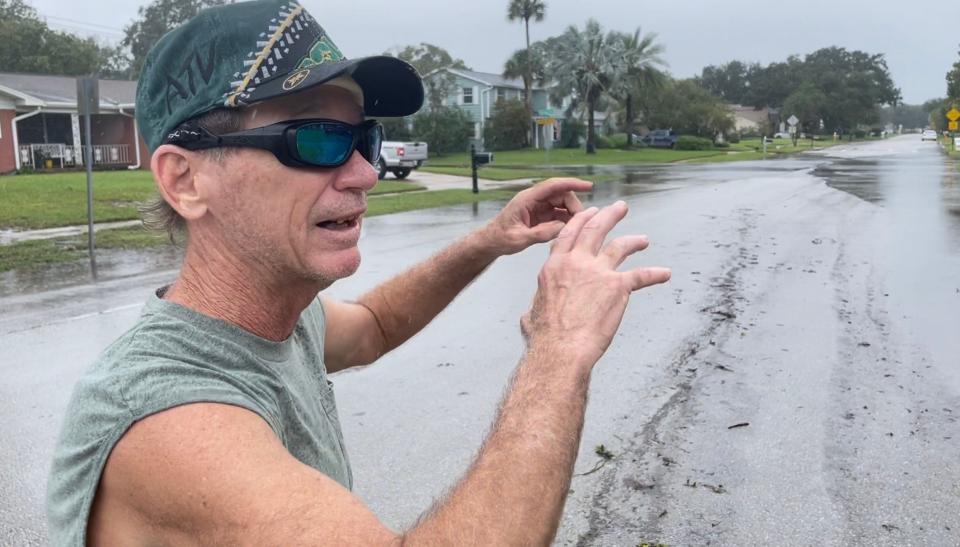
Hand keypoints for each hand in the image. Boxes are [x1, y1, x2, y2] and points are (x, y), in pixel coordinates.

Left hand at [480, 178, 592, 255]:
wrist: (491, 242)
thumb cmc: (500, 238)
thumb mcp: (520, 239)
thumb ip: (541, 233)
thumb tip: (563, 228)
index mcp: (527, 199)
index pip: (553, 186)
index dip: (572, 184)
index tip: (588, 186)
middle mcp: (534, 199)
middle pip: (561, 194)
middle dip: (574, 205)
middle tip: (581, 222)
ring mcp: (538, 207)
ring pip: (561, 204)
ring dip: (571, 214)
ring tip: (576, 228)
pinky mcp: (541, 215)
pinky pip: (558, 213)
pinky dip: (566, 220)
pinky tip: (569, 230)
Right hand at [521, 201, 670, 367]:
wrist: (561, 348)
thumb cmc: (546, 337)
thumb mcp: (531, 315)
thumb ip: (534, 309)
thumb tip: (529, 316)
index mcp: (554, 266)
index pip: (569, 234)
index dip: (581, 221)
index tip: (590, 212)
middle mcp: (576, 263)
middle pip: (595, 230)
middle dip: (609, 216)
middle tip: (619, 208)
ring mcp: (598, 272)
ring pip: (620, 246)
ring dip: (634, 240)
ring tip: (643, 239)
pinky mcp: (618, 286)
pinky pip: (641, 276)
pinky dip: (655, 274)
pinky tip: (664, 273)